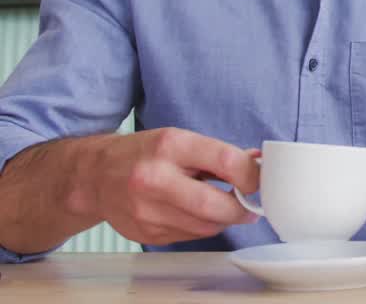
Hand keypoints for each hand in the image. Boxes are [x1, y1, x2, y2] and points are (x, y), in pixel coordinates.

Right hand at [75, 128, 258, 244]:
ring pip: (205, 226)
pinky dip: (201, 227)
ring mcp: (146, 210)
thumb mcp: (181, 140)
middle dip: (240, 209)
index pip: (227, 162)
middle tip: (250, 206)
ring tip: (224, 207)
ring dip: (223, 220)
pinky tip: (196, 214)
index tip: (259, 182)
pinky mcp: (144, 233)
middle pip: (215, 206)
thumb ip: (221, 154)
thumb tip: (259, 163)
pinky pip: (189, 235)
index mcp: (171, 146)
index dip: (251, 176)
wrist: (95, 175)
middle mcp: (154, 178)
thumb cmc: (145, 153)